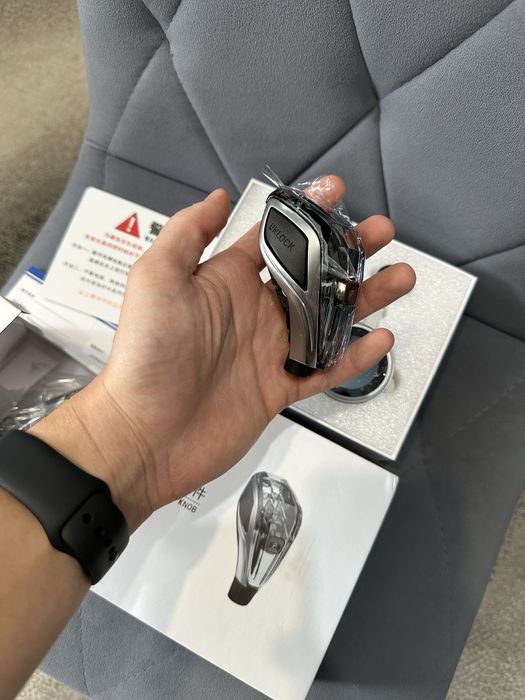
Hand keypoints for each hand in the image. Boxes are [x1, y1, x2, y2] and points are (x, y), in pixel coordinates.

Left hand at [32, 178, 414, 529]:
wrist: (146, 433)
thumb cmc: (145, 356)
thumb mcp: (156, 278)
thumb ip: (187, 232)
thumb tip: (217, 197)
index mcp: (226, 281)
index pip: (275, 238)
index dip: (306, 214)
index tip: (334, 191)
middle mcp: (252, 312)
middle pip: (313, 273)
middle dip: (349, 250)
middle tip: (380, 233)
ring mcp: (268, 350)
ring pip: (329, 317)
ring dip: (365, 296)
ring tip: (399, 277)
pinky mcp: (277, 388)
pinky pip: (324, 368)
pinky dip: (353, 355)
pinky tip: (378, 339)